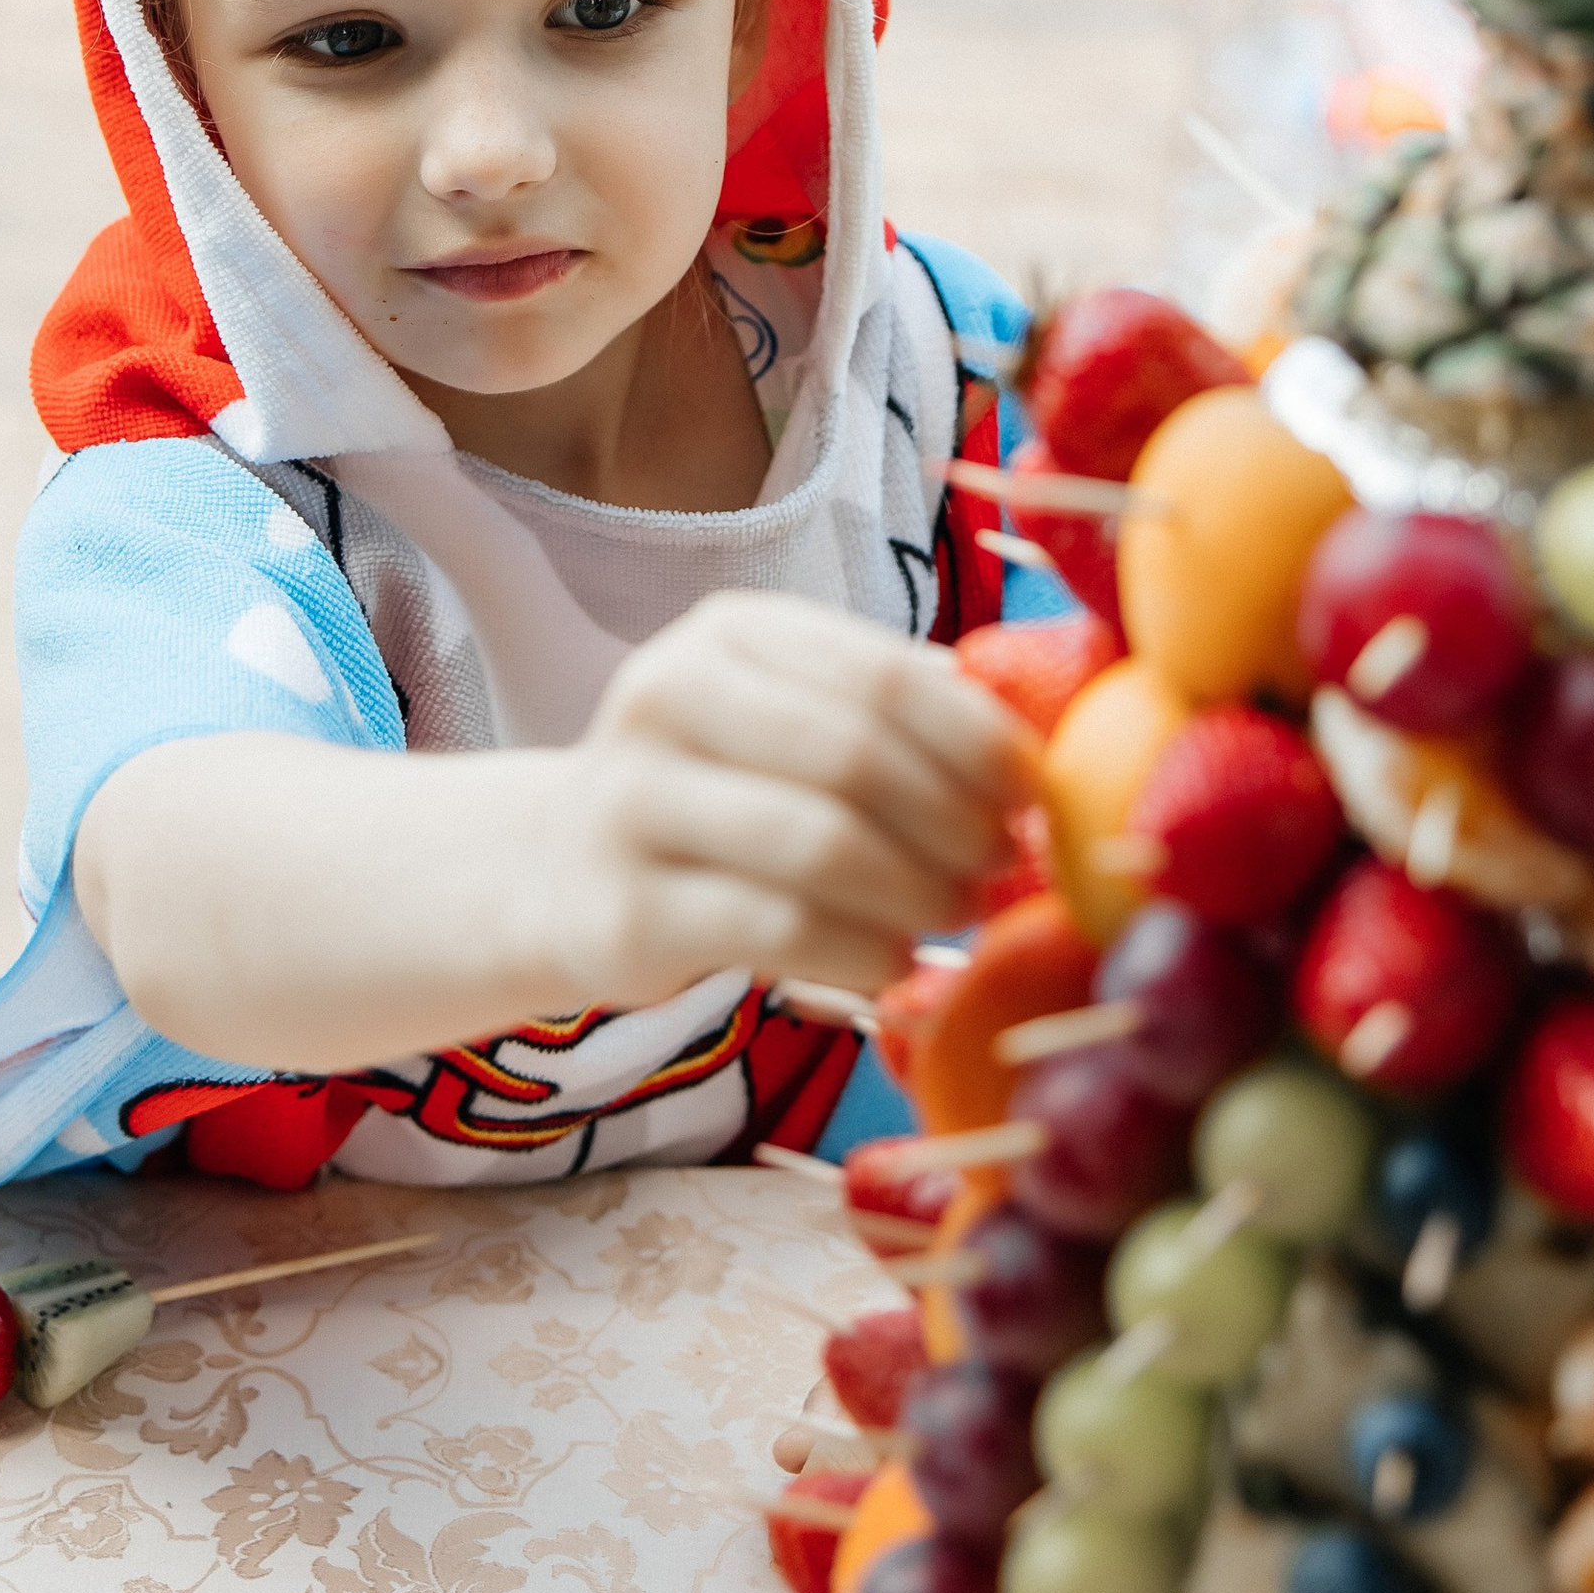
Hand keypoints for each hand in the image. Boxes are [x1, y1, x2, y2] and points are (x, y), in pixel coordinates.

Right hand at [545, 591, 1032, 1010]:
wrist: (562, 869)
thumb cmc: (720, 788)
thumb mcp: (788, 716)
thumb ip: (889, 712)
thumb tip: (1029, 737)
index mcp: (731, 632)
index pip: (884, 673)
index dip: (976, 739)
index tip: (1031, 792)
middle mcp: (669, 695)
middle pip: (855, 757)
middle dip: (953, 821)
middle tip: (999, 864)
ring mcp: (635, 802)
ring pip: (819, 847)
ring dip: (917, 891)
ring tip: (953, 913)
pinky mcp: (626, 910)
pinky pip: (779, 930)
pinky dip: (862, 951)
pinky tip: (893, 960)